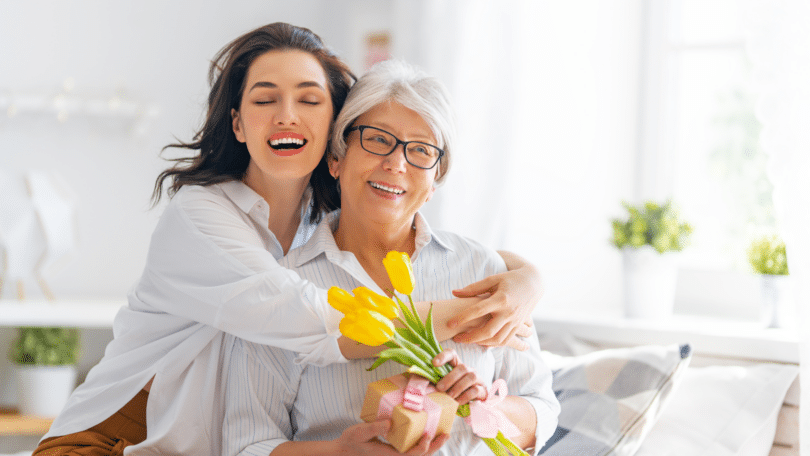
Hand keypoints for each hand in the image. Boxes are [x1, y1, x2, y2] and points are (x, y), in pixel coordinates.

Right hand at [333, 420, 447, 454]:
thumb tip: (390, 423)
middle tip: (446, 434)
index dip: (423, 447)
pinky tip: (425, 431)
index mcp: (389, 455)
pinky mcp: (394, 450)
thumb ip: (375, 428)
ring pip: (417, 454)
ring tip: (442, 432)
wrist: (343, 450)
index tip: (428, 435)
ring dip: (431, 445)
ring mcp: (395, 454)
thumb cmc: (351, 441)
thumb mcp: (360, 432)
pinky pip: (411, 448)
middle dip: (434, 447)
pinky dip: (420, 442)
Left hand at [432, 349, 486, 404]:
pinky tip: (457, 402)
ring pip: (471, 377)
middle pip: (462, 367)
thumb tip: (417, 376)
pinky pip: (476, 390)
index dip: (443, 356)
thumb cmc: (450, 391)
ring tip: (449, 396)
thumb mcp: (440, 384)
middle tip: (439, 388)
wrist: (468, 404)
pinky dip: (465, 396)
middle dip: (450, 378)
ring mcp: (477, 379)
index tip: (434, 363)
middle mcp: (468, 369)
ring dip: (458, 387)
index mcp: (456, 365)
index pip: (451, 354)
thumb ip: (430, 379)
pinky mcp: (482, 391)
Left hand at [448, 256, 542, 348]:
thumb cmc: (510, 279)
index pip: (478, 310)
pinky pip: (505, 340)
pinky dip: (493, 344)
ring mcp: (515, 321)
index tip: (449, 323)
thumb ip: (474, 288)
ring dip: (481, 343)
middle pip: (488, 330)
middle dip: (470, 337)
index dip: (463, 317)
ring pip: (497, 339)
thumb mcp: (493, 280)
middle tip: (456, 338)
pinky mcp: (518, 326)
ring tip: (467, 340)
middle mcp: (509, 312)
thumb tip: (454, 293)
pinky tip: (482, 343)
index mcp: (500, 299)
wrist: (533, 283)